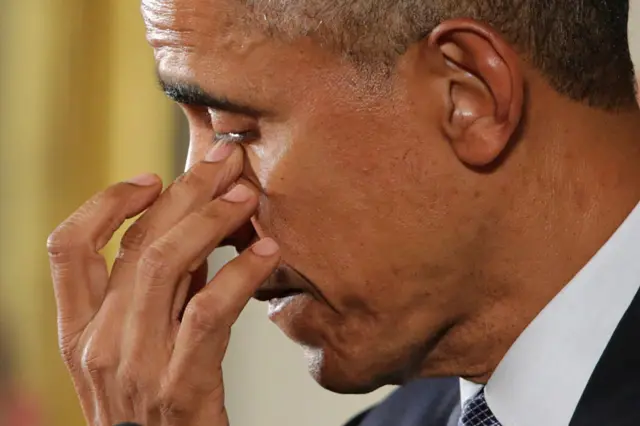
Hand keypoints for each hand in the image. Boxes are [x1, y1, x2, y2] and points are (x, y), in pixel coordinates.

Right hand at [47, 144, 278, 425]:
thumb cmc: (157, 407)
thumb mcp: (137, 348)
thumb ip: (156, 294)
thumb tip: (191, 229)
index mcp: (79, 331)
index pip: (68, 248)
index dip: (106, 203)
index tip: (151, 178)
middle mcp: (98, 343)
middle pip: (135, 243)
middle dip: (184, 192)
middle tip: (223, 162)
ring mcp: (135, 365)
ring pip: (165, 264)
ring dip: (210, 219)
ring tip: (246, 195)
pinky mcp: (180, 386)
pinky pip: (209, 311)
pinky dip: (240, 273)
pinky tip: (268, 250)